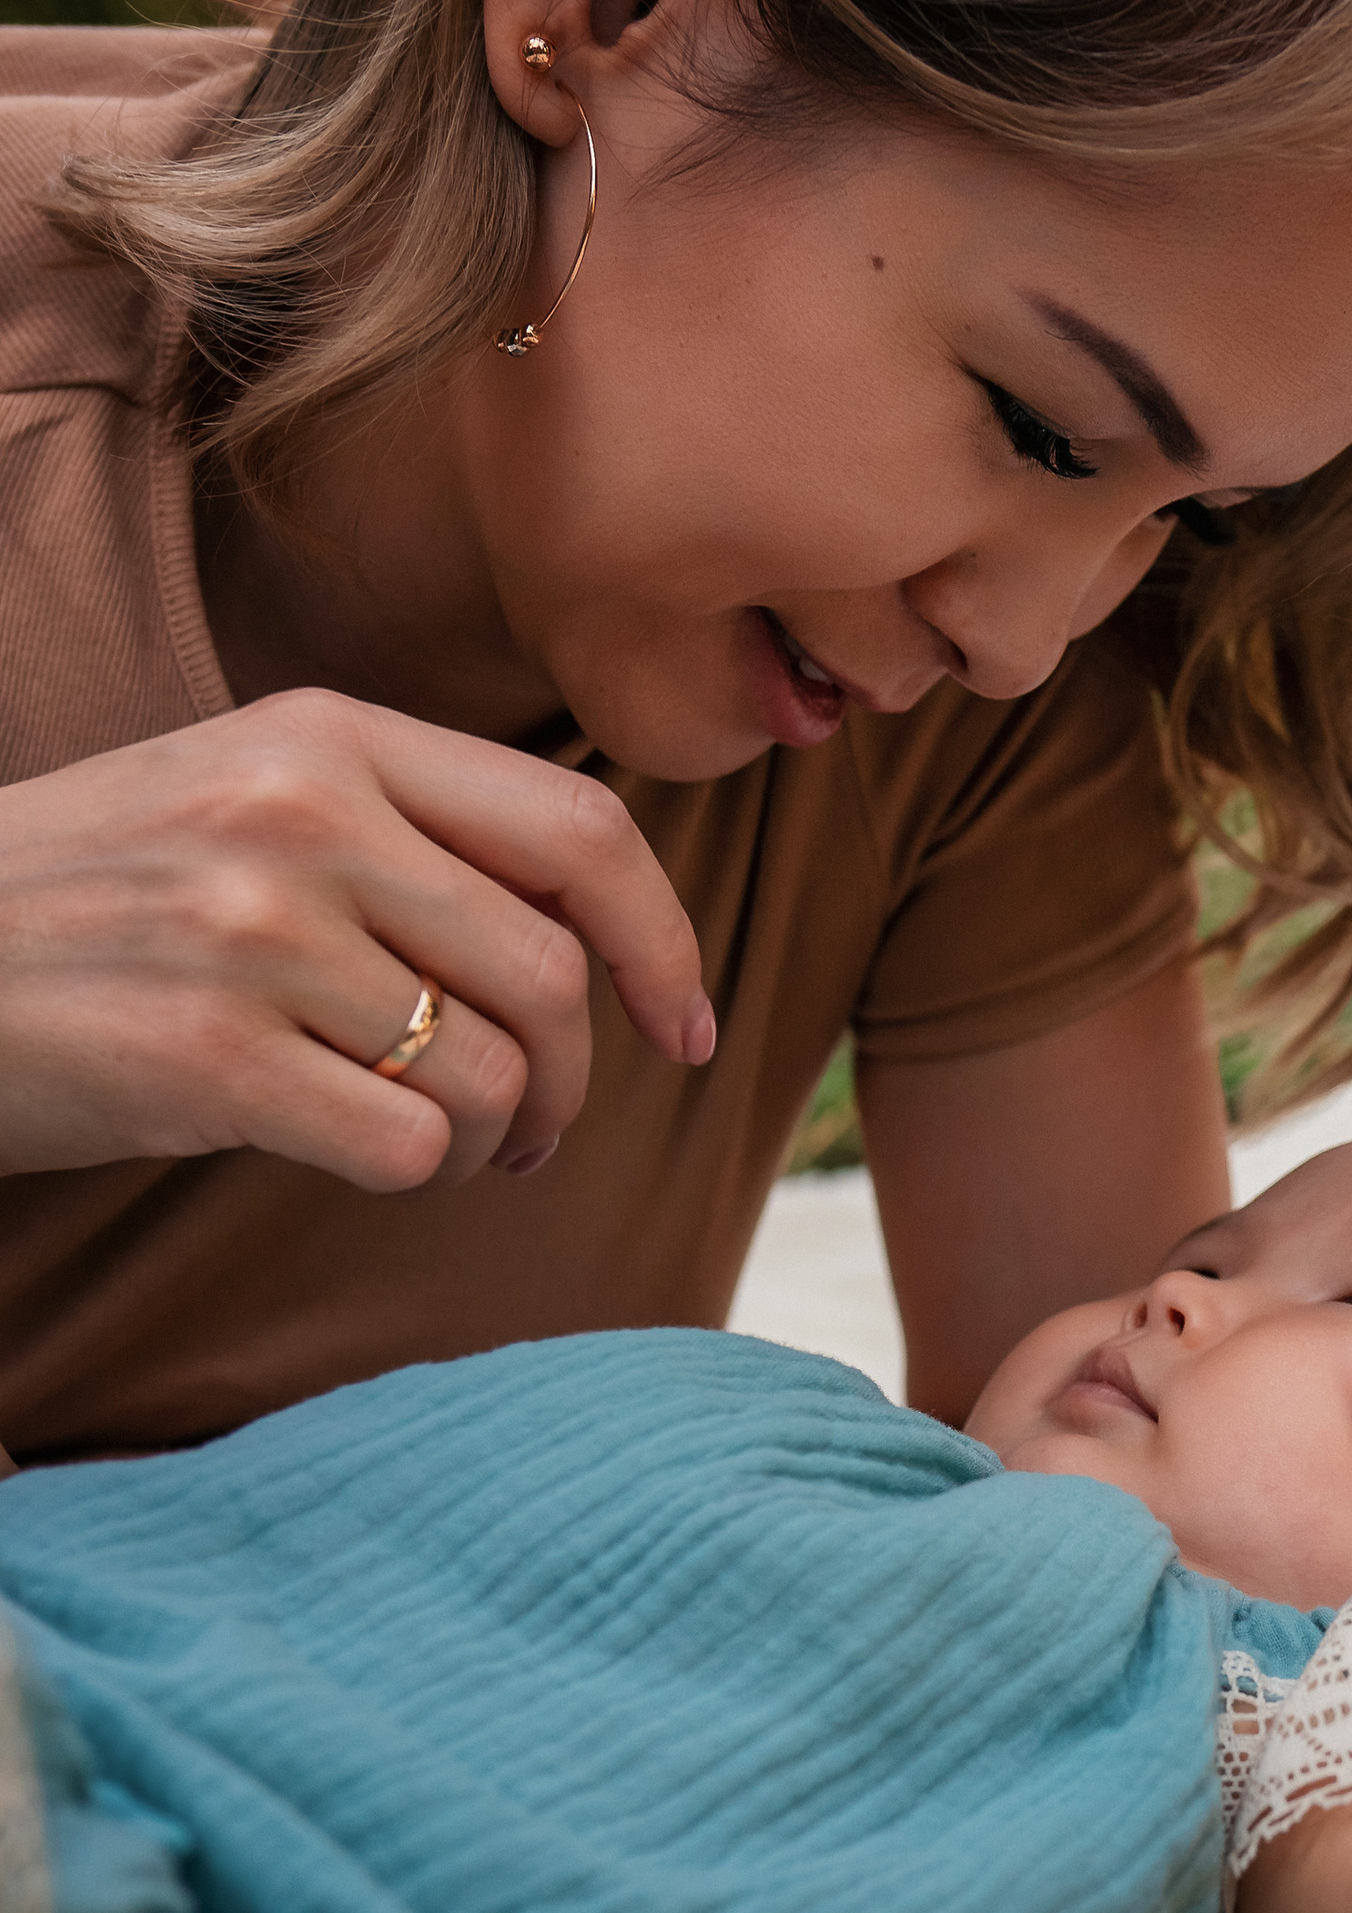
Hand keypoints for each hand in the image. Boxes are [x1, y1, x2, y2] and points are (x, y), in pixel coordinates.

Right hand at [0, 693, 712, 1189]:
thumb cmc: (102, 899)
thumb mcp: (248, 795)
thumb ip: (410, 831)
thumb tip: (598, 933)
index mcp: (330, 735)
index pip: (580, 831)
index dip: (663, 946)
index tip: (687, 1030)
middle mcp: (300, 813)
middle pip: (552, 972)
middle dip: (576, 1078)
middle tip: (534, 1128)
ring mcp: (249, 931)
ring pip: (490, 1072)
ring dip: (498, 1138)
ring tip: (448, 1145)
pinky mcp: (205, 1055)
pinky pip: (407, 1147)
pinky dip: (416, 1176)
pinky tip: (358, 1158)